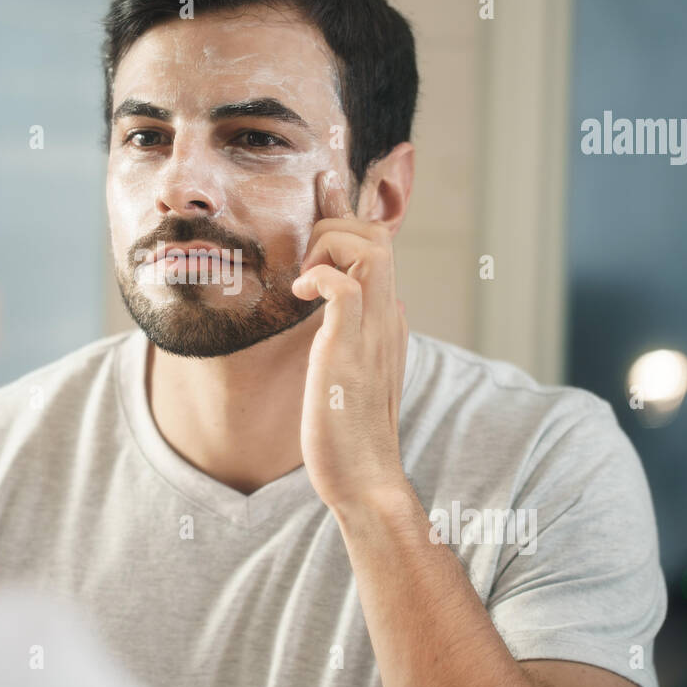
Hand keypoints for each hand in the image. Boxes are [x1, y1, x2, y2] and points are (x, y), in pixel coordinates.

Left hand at [292, 169, 408, 513]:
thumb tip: (360, 305)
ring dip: (328, 248)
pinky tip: (298, 298)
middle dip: (334, 228)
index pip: (379, 246)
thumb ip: (357, 334)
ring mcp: (373, 331)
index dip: (346, 220)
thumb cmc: (349, 432)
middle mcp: (387, 317)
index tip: (318, 206)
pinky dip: (319, 277)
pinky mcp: (349, 349)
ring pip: (370, 247)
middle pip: (378, 234)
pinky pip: (345, 286)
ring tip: (302, 282)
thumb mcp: (353, 369)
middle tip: (302, 262)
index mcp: (387, 320)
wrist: (365, 480)